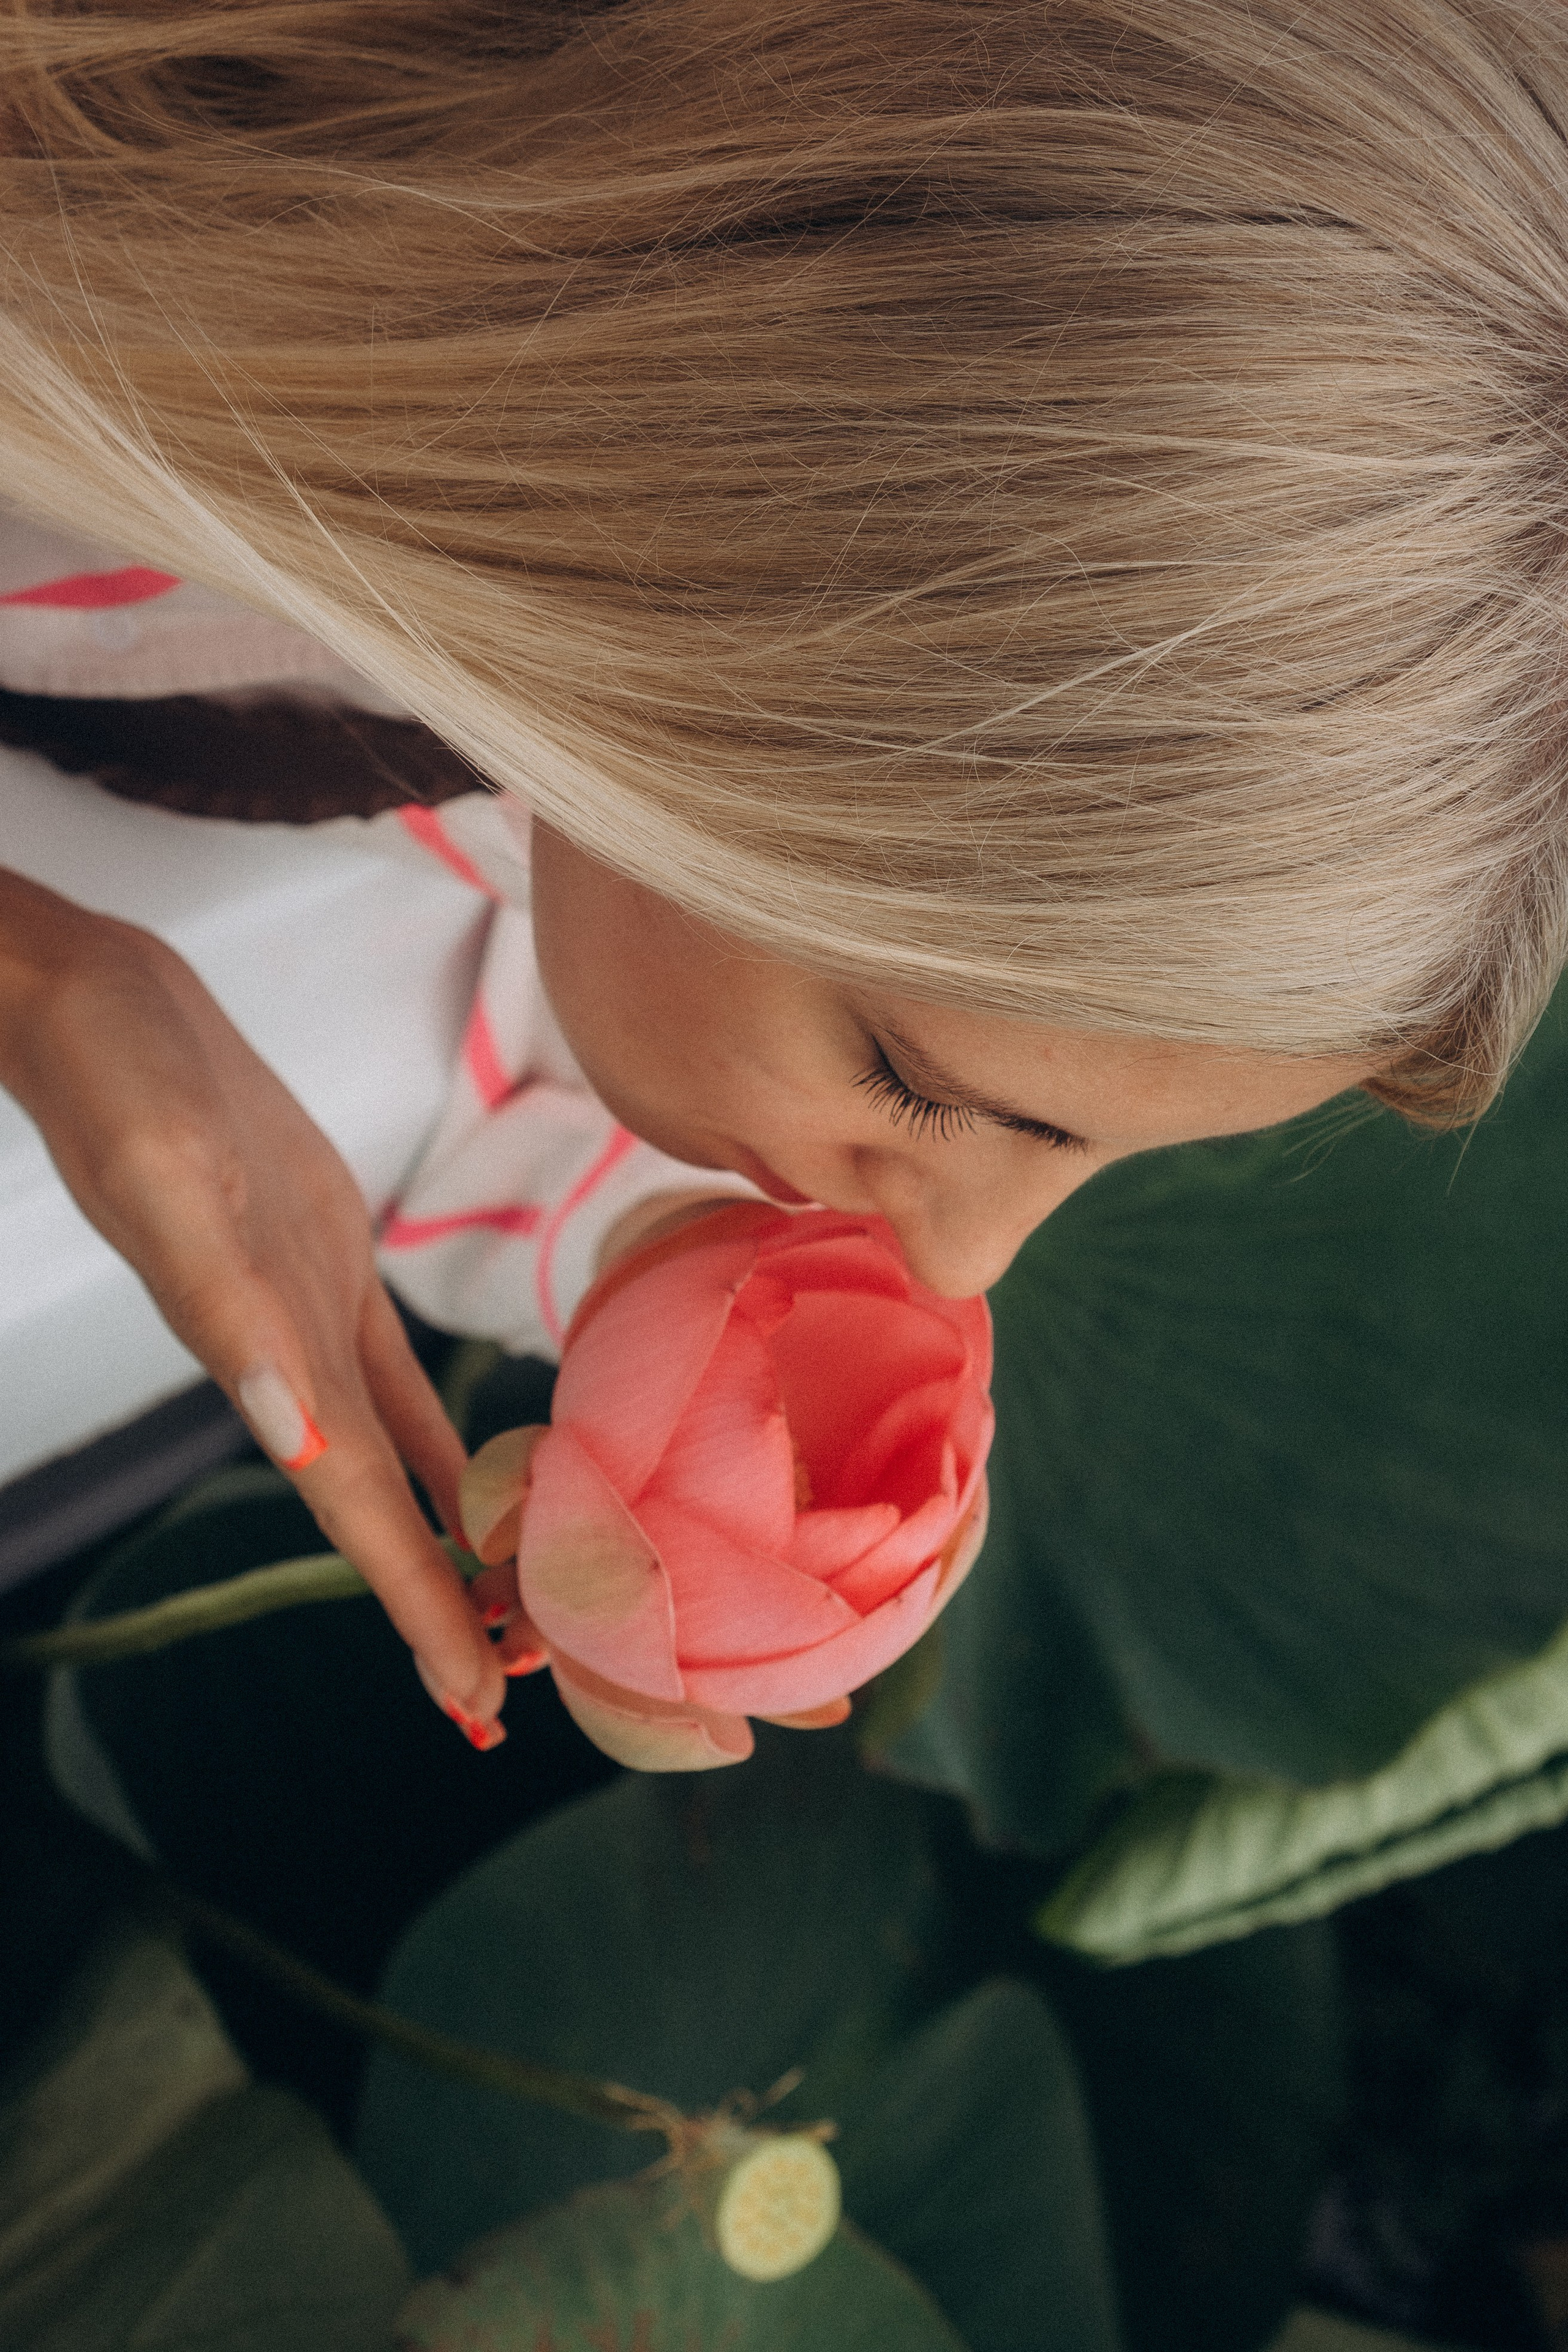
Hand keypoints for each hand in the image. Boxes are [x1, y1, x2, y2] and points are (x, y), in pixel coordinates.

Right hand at [0, 868, 505, 1741]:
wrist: (104, 1004)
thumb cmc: (121, 1078)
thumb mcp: (173, 1180)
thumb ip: (225, 1307)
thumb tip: (285, 1427)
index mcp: (264, 1358)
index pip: (357, 1510)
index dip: (414, 1605)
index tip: (474, 1701)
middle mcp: (290, 1359)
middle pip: (386, 1509)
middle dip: (443, 1605)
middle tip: (513, 1697)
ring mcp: (309, 1316)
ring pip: (395, 1455)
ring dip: (444, 1540)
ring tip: (504, 1616)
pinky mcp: (326, 1265)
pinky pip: (397, 1379)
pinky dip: (436, 1437)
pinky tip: (475, 1482)